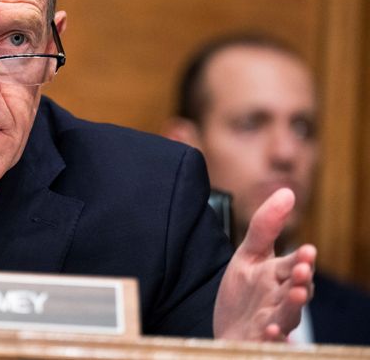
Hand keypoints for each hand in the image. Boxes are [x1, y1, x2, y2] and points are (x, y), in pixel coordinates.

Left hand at [213, 188, 316, 340]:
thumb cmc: (244, 292)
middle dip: (301, 281)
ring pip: (288, 316)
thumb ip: (265, 226)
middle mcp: (281, 300)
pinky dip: (273, 338)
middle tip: (301, 272)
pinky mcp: (261, 342)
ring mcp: (273, 322)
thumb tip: (287, 191)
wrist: (228, 329)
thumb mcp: (248, 255)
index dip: (301, 260)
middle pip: (296, 291)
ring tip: (295, 295)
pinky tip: (269, 332)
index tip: (306, 251)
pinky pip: (271, 343)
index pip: (295, 266)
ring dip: (292, 307)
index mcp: (279, 277)